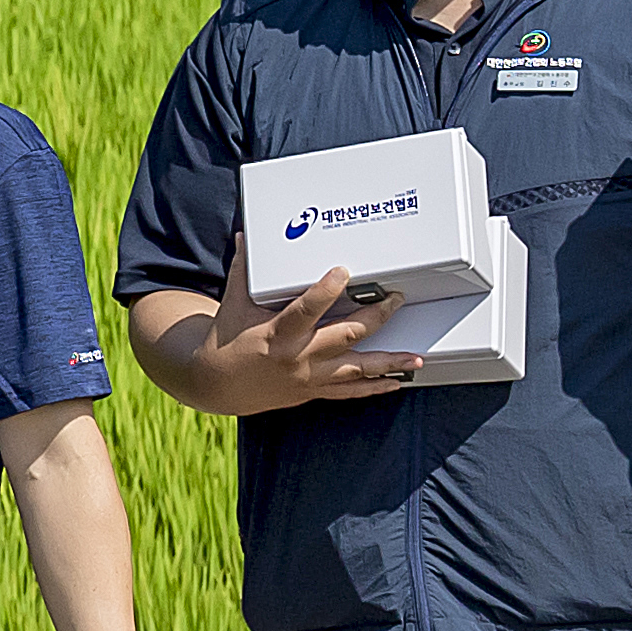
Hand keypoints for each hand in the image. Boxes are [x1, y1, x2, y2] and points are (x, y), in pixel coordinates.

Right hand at [211, 268, 421, 410]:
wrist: (217, 385)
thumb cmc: (227, 341)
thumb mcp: (232, 303)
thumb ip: (243, 270)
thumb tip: (244, 238)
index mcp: (277, 332)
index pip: (306, 309)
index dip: (326, 290)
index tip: (344, 272)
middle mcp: (298, 356)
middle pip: (345, 336)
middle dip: (375, 317)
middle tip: (395, 300)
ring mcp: (309, 376)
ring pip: (356, 369)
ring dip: (388, 362)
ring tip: (414, 357)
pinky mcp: (314, 390)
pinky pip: (350, 392)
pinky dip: (375, 387)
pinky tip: (396, 381)